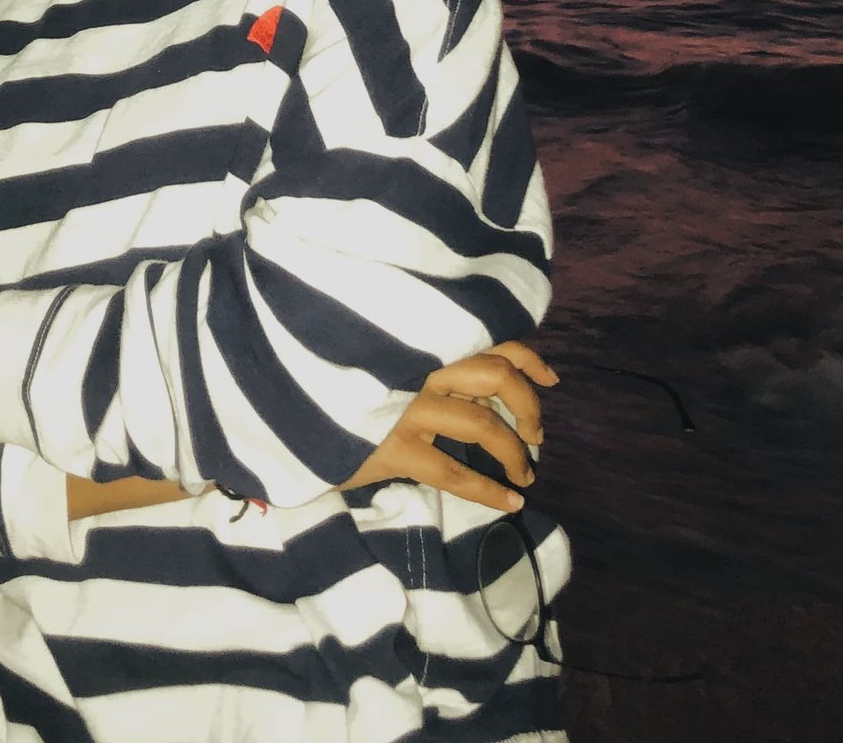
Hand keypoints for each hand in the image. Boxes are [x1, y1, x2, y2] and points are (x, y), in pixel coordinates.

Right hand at [337, 339, 557, 512]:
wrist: (292, 413)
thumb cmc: (347, 385)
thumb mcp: (397, 366)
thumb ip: (442, 374)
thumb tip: (494, 397)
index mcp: (424, 341)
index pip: (491, 338)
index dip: (529, 358)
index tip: (550, 378)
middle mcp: (419, 366)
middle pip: (497, 377)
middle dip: (528, 408)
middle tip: (535, 435)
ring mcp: (406, 407)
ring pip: (483, 426)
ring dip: (515, 453)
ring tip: (525, 474)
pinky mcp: (392, 447)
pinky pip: (453, 474)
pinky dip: (489, 491)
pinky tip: (511, 504)